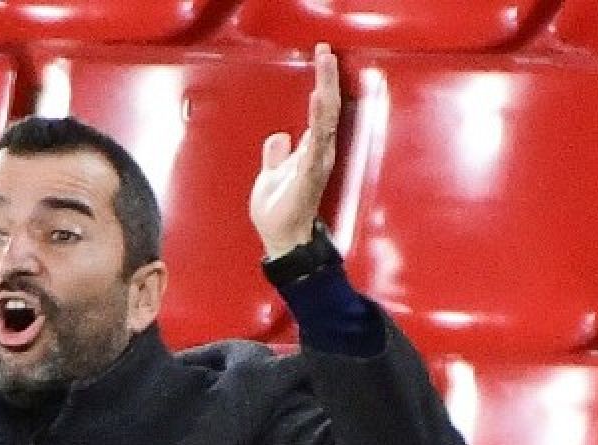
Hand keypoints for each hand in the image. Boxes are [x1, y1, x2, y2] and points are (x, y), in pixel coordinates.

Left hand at [249, 43, 340, 258]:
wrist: (281, 241)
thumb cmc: (279, 213)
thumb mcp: (270, 175)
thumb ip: (276, 156)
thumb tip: (278, 137)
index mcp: (309, 151)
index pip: (319, 110)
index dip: (322, 84)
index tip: (321, 57)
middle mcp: (318, 154)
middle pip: (326, 109)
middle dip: (327, 78)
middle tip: (325, 51)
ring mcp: (316, 164)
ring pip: (325, 120)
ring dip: (325, 92)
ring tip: (325, 67)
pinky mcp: (310, 176)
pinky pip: (316, 143)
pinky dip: (317, 122)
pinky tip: (317, 102)